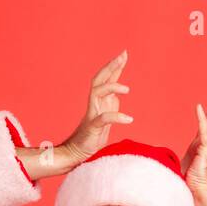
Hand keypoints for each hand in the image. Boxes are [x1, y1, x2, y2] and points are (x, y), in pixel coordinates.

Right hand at [58, 50, 132, 166]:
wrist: (77, 152)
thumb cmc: (92, 134)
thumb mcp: (106, 113)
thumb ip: (111, 101)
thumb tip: (119, 89)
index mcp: (99, 100)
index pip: (106, 78)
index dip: (114, 65)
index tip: (124, 53)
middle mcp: (94, 103)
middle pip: (99, 79)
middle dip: (111, 67)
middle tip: (122, 56)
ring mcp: (92, 113)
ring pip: (98, 92)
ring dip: (112, 87)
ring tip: (127, 89)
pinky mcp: (92, 126)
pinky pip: (104, 118)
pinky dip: (117, 117)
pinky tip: (128, 119)